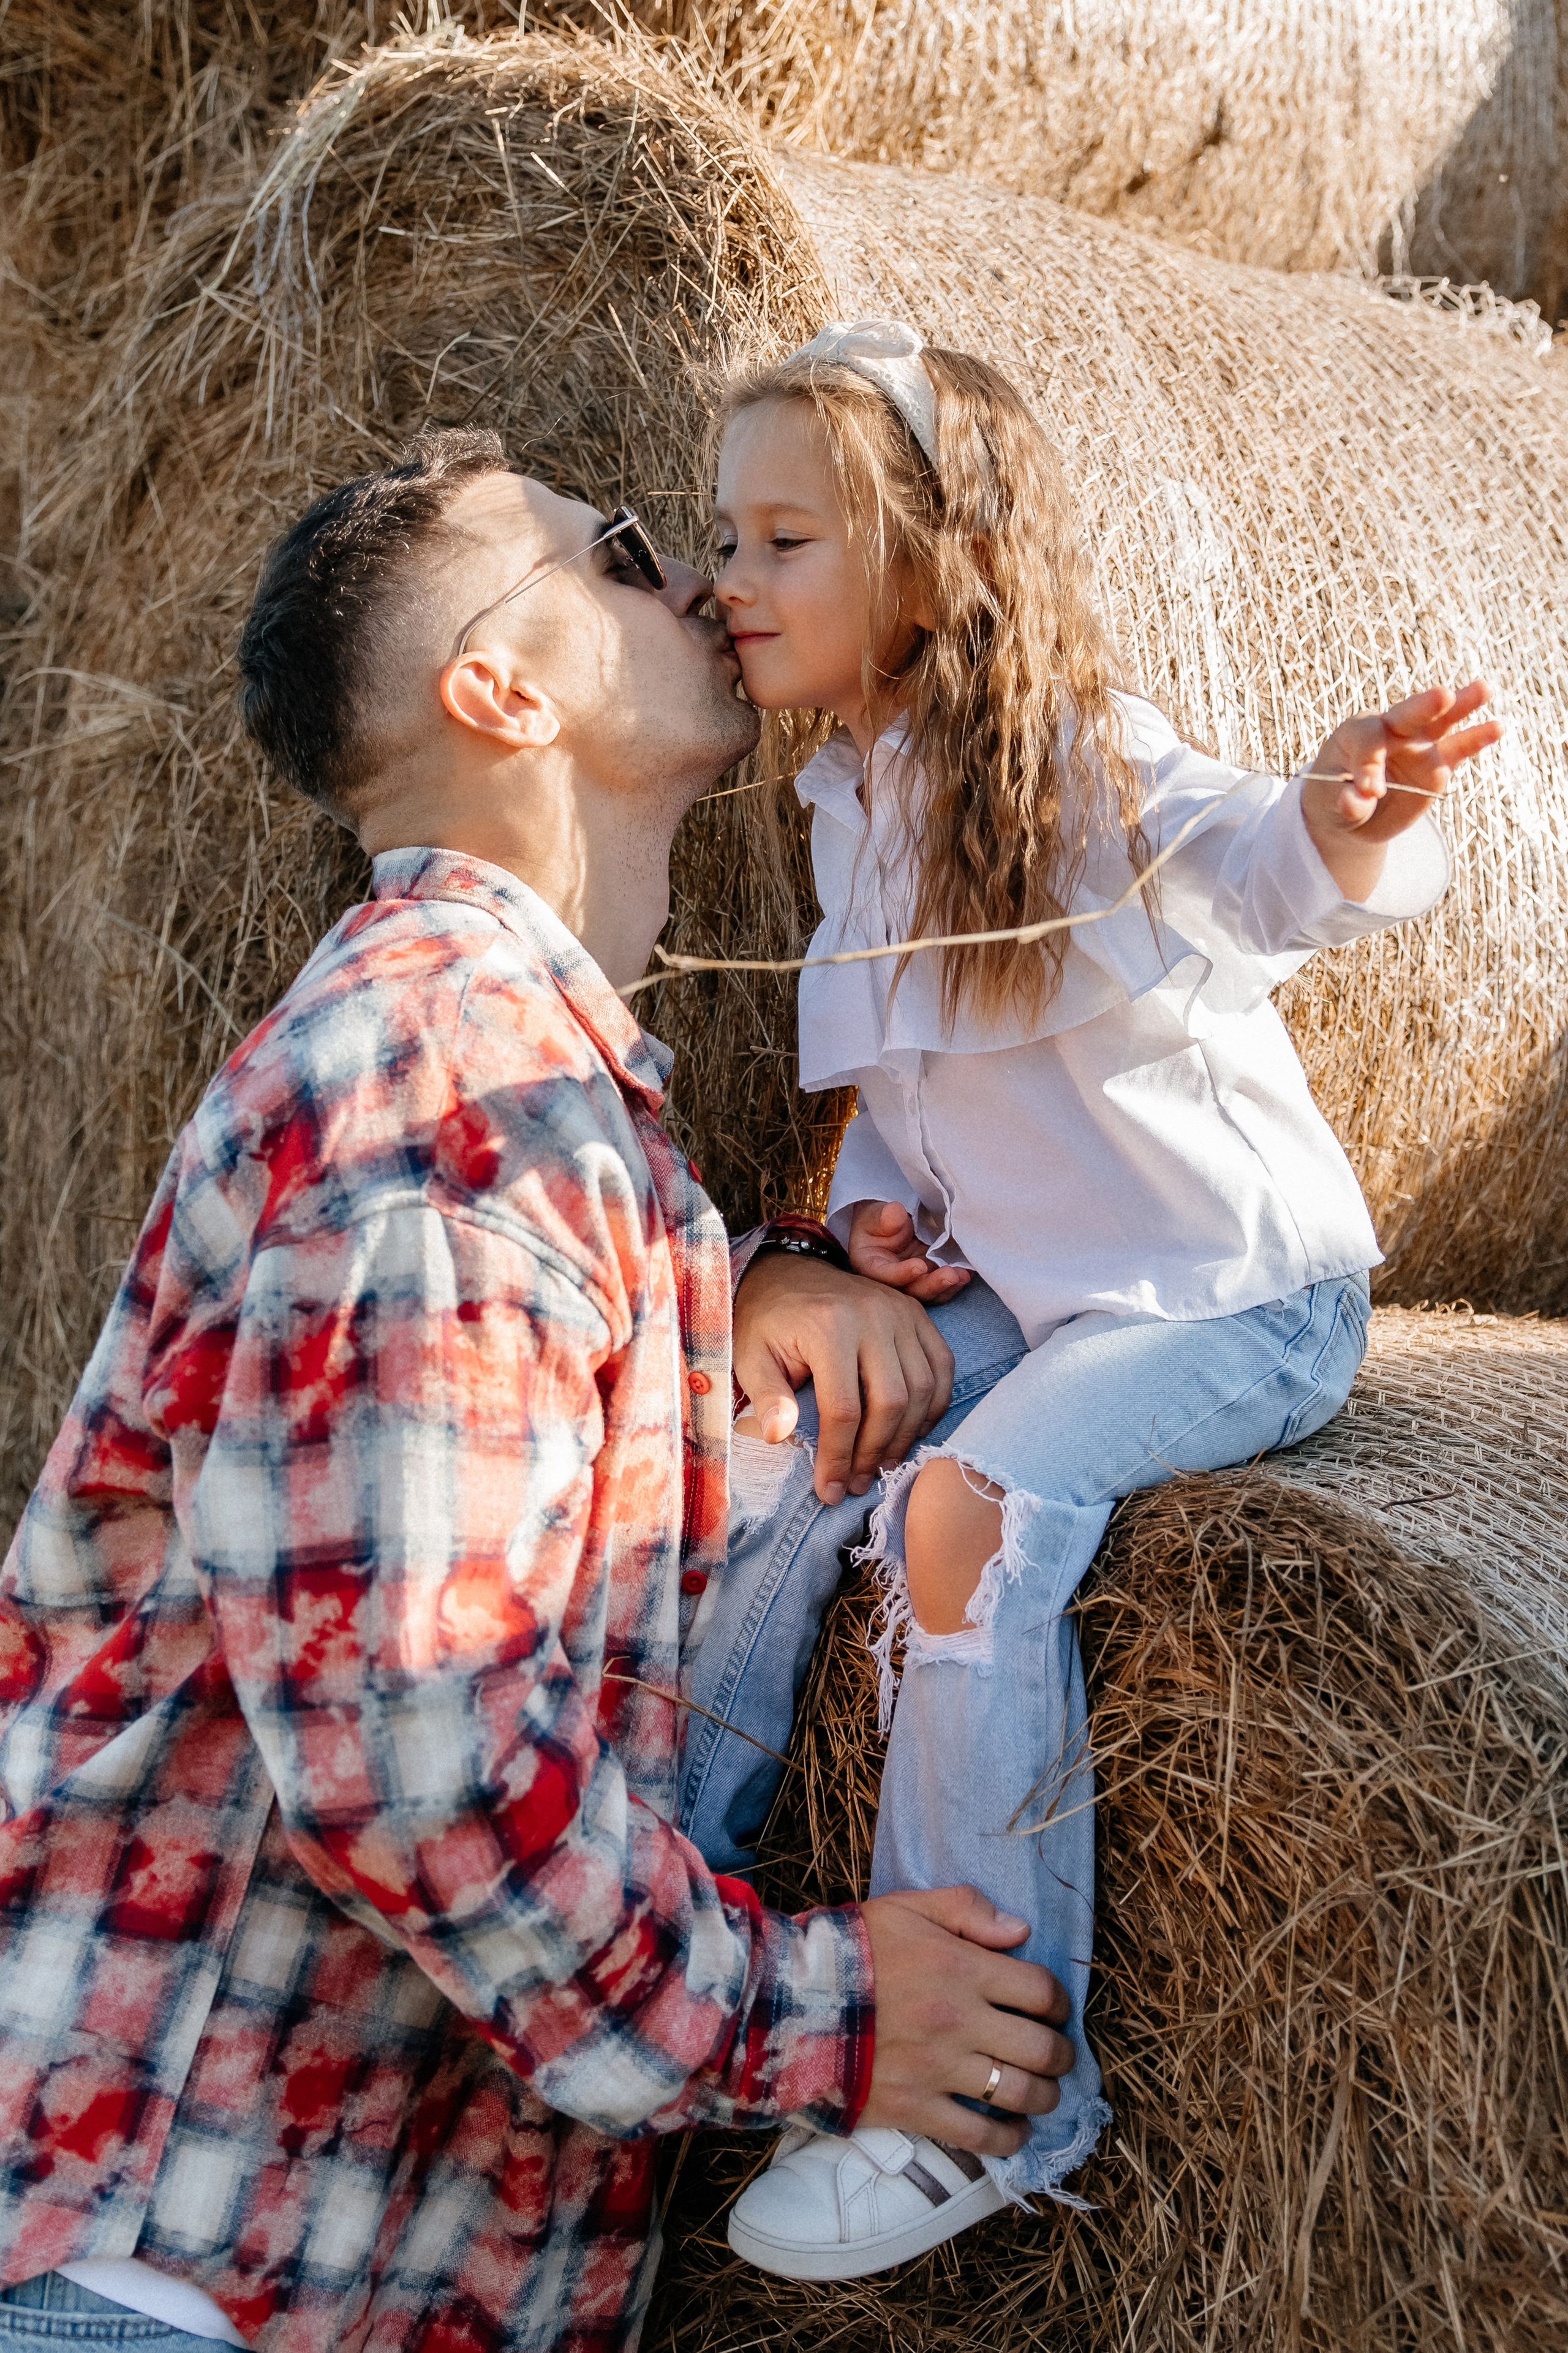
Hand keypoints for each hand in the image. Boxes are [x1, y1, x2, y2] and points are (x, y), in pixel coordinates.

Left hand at [731, 1249, 953, 1505]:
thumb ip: (767, 1397)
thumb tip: (779, 1437)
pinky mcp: (916, 1313)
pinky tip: (911, 1430)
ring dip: (907, 1435)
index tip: (830, 1489)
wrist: (788, 1273)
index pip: (843, 1408)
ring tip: (881, 1462)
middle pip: (891, 1401)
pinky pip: (941, 1366)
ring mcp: (900, 1312)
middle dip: (874, 1452)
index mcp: (827, 1327)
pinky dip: (933, 1405)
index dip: (838, 1456)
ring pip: (922, 1389)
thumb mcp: (751, 1357)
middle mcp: (872, 1315)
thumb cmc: (767, 1323)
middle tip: (857, 1481)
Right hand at [848, 1200, 972, 1304]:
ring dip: (947, 1287)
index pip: (884, 1275)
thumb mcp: (877, 1214)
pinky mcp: (928, 1278)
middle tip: (951, 1275)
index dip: (901, 1274)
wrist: (893, 1222)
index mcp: (871, 1266)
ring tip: (963, 1275)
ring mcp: (912, 1281)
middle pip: (910, 1290)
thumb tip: (895, 1213)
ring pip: (929, 1292)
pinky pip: (941, 1287)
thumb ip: (884, 1216)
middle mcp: (892, 1280)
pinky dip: (955, 1283)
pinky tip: (967, 1273)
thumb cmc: (879, 1218)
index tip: (919, 1266)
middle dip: (932, 1285)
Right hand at [858, 1886, 1074, 2154]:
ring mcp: (939, 2069)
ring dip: (1044, 2097)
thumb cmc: (851, 1950)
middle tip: (1059, 2056)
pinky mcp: (915, 2108)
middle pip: (1041, 2048)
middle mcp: (959, 2021)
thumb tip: (1021, 1931)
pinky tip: (1014, 2132)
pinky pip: (978, 2136)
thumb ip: (966, 1909)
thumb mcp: (906, 1909)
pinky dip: (1007, 2140)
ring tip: (1043, 2093)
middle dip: (1062, 2055)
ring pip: (1018, 2094)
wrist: (789, 2002)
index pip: (1040, 1990)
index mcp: (961, 1968)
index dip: (1059, 2003)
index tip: (1056, 2010)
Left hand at [1301, 679, 1500, 900]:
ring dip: (1462, 705)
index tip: (1369, 791)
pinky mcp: (1437, 764)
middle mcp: (1390, 730)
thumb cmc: (1333, 800)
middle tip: (1442, 695)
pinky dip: (1476, 739)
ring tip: (1483, 689)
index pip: (1367, 740)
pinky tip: (1496, 727)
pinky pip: (1458, 749)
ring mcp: (1418, 744)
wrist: (1353, 816)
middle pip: (1407, 713)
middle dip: (1425, 705)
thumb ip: (1346, 803)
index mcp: (1356, 733)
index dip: (1369, 764)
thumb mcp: (1330, 805)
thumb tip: (1356, 801)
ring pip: (1440, 720)